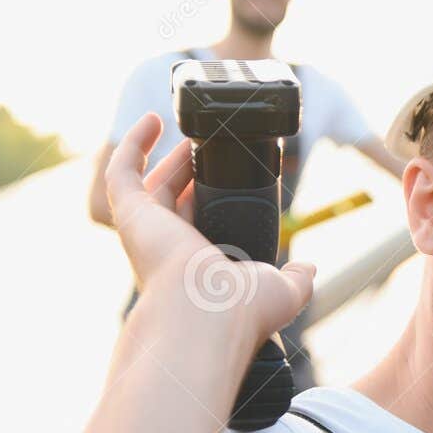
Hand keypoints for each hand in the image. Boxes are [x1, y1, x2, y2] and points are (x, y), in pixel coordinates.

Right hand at [104, 113, 314, 342]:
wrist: (209, 312)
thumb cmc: (242, 310)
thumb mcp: (284, 291)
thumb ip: (298, 278)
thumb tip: (309, 268)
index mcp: (200, 266)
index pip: (202, 227)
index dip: (211, 202)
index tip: (232, 181)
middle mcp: (169, 250)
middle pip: (177, 201)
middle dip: (190, 174)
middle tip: (210, 149)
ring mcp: (146, 231)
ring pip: (152, 185)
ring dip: (168, 157)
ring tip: (190, 133)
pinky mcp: (131, 213)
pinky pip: (122, 171)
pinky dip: (132, 143)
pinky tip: (151, 120)